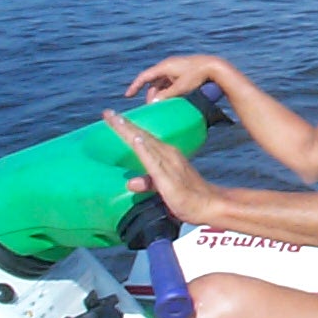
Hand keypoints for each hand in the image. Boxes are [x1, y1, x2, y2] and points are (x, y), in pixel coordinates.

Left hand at [103, 109, 218, 224]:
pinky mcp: (168, 178)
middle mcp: (167, 154)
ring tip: (117, 120)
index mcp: (166, 154)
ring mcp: (168, 164)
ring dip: (131, 131)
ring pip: (146, 144)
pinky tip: (137, 140)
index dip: (126, 128)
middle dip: (123, 124)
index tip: (111, 116)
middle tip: (107, 113)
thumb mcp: (163, 188)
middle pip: (142, 136)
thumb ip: (148, 183)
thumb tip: (130, 183)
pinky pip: (154, 161)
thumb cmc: (188, 196)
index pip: (142, 138)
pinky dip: (144, 149)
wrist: (210, 204)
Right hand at [125, 55, 222, 103]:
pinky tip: (170, 99)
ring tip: (161, 105)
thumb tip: (153, 103)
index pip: (144, 76)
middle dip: (151, 94)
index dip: (135, 86)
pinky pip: (169, 81)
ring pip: (162, 82)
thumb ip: (166, 95)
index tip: (127, 95)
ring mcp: (175, 68)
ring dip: (160, 93)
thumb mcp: (180, 87)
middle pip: (153, 81)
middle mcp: (167, 66)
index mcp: (164, 67)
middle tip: (151, 107)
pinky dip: (167, 90)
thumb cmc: (197, 75)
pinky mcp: (182, 71)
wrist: (214, 66)